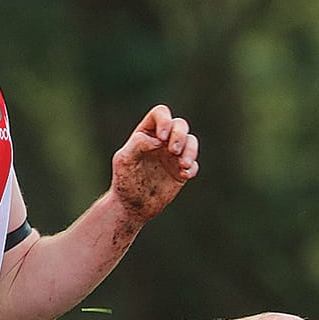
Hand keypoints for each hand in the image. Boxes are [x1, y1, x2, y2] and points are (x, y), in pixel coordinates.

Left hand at [109, 104, 198, 221]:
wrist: (131, 205)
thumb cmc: (124, 179)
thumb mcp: (124, 160)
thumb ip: (137, 145)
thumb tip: (157, 141)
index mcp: (146, 132)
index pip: (160, 114)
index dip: (165, 121)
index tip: (161, 138)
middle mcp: (162, 140)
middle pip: (180, 125)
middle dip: (179, 135)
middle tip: (173, 150)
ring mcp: (173, 155)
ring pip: (191, 141)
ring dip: (190, 150)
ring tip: (183, 165)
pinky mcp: (181, 171)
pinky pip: (194, 164)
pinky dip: (192, 167)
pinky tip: (184, 175)